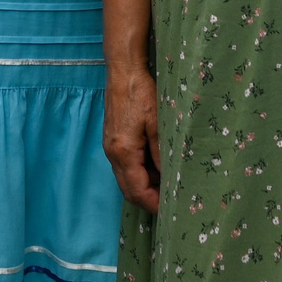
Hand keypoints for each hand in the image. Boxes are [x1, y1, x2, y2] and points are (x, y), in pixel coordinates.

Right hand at [103, 64, 162, 211]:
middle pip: (128, 190)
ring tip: (167, 185)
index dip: (153, 204)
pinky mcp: (112, 140)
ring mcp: (110, 147)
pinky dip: (139, 173)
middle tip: (170, 203)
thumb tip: (169, 178)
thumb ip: (162, 153)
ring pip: (126, 179)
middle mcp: (113, 153)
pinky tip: (156, 167)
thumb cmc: (141, 94)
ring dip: (144, 187)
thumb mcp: (157, 124)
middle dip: (148, 200)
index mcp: (124, 152)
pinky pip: (124, 166)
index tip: (170, 210)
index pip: (137, 191)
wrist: (123, 71)